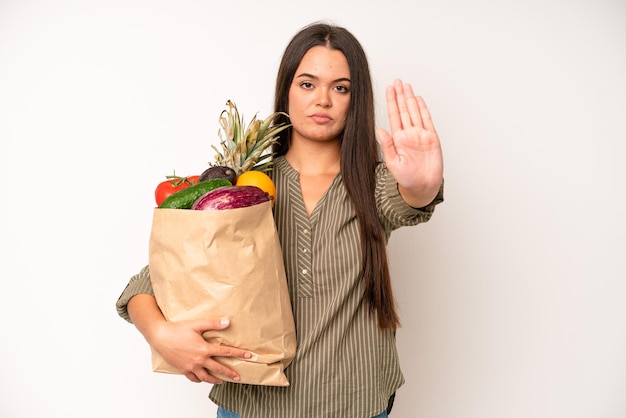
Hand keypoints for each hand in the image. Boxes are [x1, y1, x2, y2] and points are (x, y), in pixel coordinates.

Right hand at [150, 317, 251, 383]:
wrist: (160, 337)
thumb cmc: (177, 329)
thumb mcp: (197, 324)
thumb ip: (213, 324)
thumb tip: (227, 322)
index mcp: (204, 348)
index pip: (225, 352)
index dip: (238, 353)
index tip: (248, 356)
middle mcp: (199, 360)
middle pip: (218, 368)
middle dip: (230, 373)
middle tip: (238, 377)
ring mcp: (191, 366)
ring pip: (206, 377)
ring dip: (215, 380)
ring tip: (222, 381)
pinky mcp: (183, 369)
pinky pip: (193, 378)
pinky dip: (199, 380)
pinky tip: (203, 378)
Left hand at [377, 79, 443, 207]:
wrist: (422, 186)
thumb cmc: (406, 178)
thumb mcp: (393, 163)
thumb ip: (387, 146)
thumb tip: (379, 130)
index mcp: (398, 139)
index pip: (394, 115)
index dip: (392, 101)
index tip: (389, 89)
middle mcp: (409, 134)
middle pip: (404, 110)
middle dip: (400, 95)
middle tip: (397, 81)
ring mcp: (420, 135)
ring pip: (415, 112)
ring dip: (410, 99)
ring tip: (406, 86)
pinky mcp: (431, 138)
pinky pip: (427, 120)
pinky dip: (423, 109)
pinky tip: (418, 100)